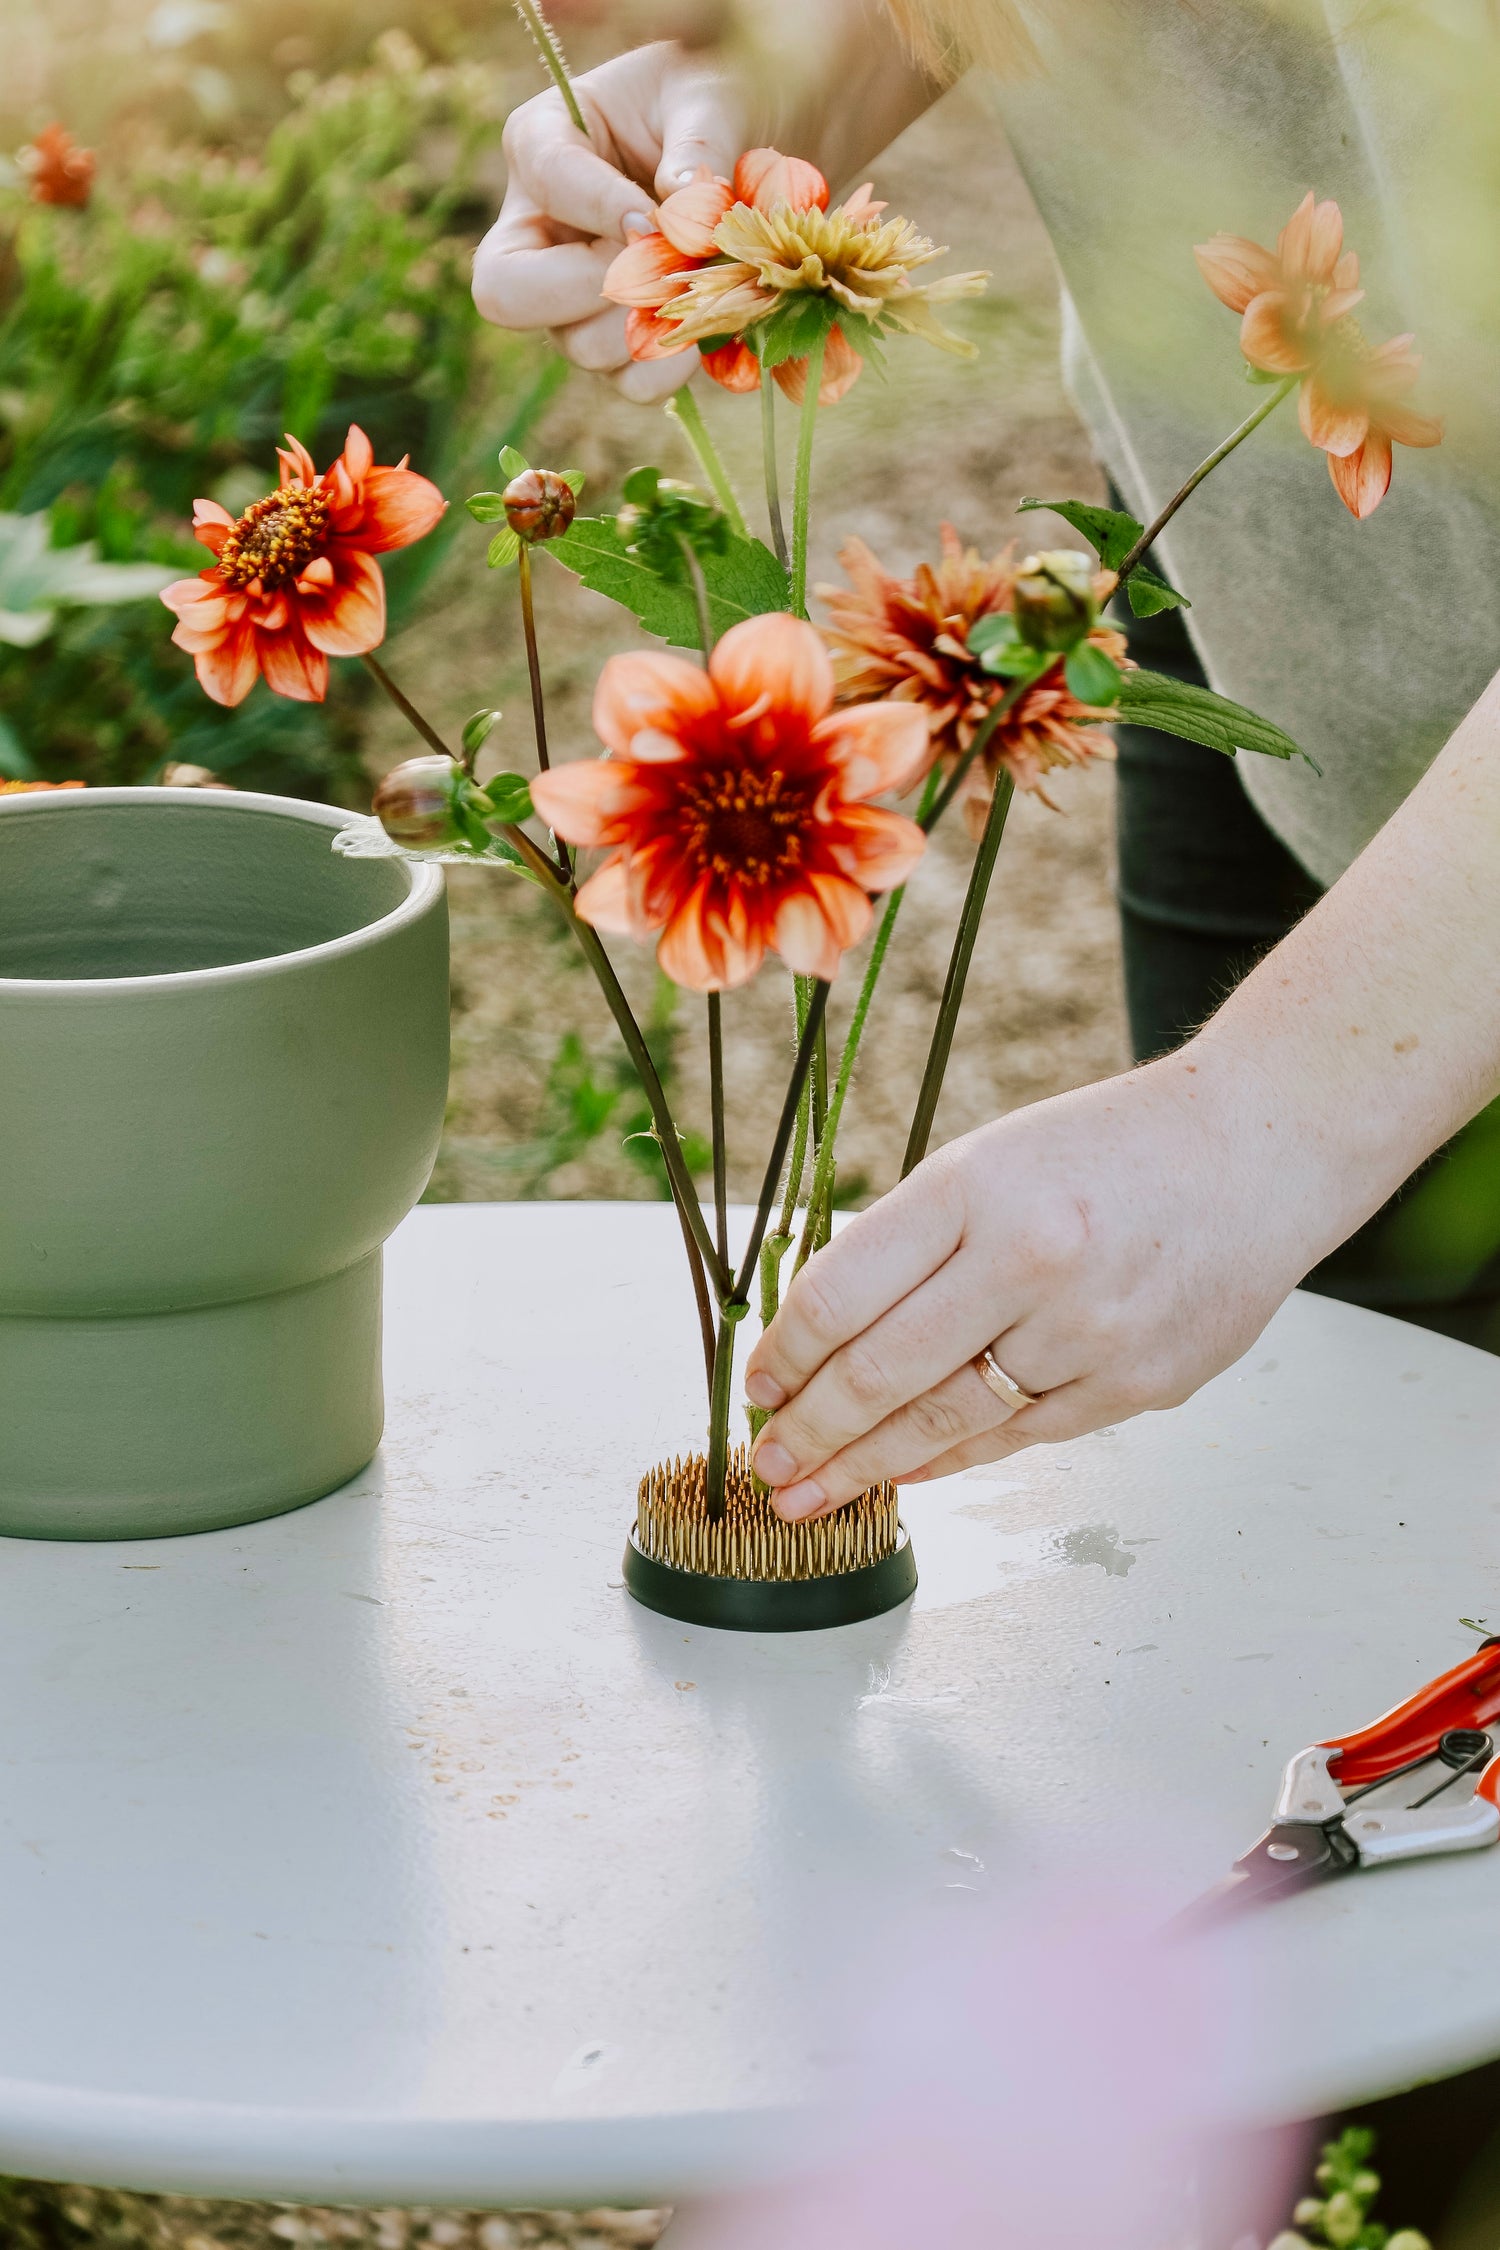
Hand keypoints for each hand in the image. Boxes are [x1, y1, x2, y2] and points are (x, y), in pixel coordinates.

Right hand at [471, 20, 938, 397]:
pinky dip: (671, 367)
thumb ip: (698, 141)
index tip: (659, 216)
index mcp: (543, 143)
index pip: (545, 183)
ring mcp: (575, 298)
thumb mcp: (712, 91)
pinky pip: (629, 382)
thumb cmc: (721, 95)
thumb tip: (681, 214)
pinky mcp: (623, 341)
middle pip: (507, 293)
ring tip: (699, 285)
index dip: (600, 208)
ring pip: (578, 346)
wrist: (762, 142)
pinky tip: (706, 329)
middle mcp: (542, 230)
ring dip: (645, 327)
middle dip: (584, 290)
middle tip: (654, 269)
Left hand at [744, 1051, 1340, 1515]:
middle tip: (766, 1465)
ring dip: (866, 1464)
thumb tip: (820, 1338)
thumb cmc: (1110, 1151)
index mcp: (976, 1187)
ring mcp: (1089, 1330)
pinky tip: (906, 1472)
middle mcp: (1030, 1258)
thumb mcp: (991, 1159)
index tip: (756, 1385)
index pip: (843, 1291)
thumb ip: (911, 1242)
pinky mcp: (1139, 1384)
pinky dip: (951, 1460)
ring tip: (813, 1491)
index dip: (786, 1352)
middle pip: (882, 1372)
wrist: (1259, 1149)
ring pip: (947, 1421)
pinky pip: (1020, 1437)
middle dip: (809, 1431)